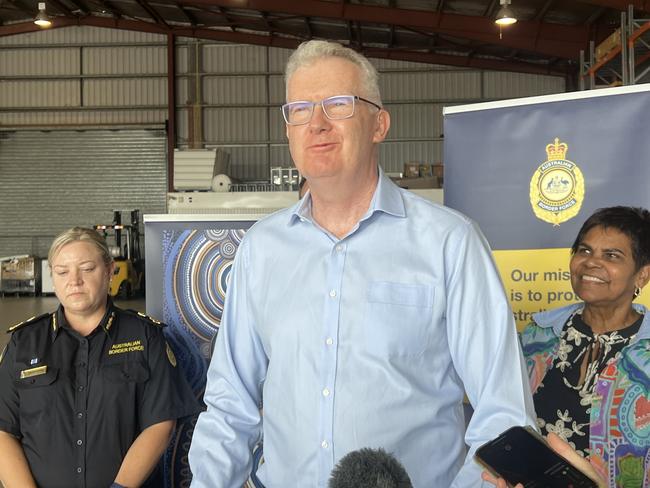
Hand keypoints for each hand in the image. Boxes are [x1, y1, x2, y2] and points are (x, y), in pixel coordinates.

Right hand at [480, 432, 606, 487]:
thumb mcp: (583, 472)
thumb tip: (550, 436)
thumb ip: (567, 455)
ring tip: (500, 480)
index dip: (506, 477)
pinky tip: (516, 486)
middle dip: (499, 483)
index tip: (495, 468)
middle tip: (491, 474)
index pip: (521, 482)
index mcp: (545, 486)